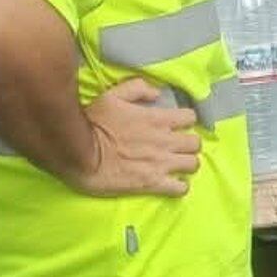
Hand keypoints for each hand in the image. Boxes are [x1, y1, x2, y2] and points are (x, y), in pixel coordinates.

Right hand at [70, 78, 200, 196]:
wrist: (81, 154)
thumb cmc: (95, 123)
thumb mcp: (112, 96)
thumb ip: (137, 89)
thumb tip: (157, 93)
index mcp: (158, 119)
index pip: (190, 117)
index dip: (185, 121)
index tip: (177, 125)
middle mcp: (165, 141)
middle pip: (195, 143)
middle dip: (189, 144)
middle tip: (177, 147)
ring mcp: (161, 164)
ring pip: (193, 164)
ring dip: (187, 164)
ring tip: (176, 165)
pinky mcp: (153, 183)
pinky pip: (181, 188)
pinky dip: (180, 186)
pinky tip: (172, 183)